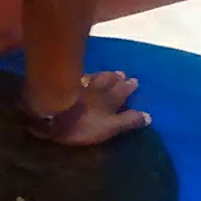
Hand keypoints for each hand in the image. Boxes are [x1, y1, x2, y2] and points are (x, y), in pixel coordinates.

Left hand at [30, 71, 149, 145]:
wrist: (51, 112)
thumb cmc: (81, 124)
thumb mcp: (108, 128)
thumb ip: (127, 122)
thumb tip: (148, 116)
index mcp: (109, 101)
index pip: (122, 93)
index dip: (128, 88)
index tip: (134, 81)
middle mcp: (97, 90)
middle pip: (109, 83)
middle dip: (118, 80)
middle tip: (124, 74)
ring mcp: (80, 85)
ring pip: (96, 78)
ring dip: (105, 75)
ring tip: (111, 72)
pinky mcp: (63, 83)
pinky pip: (79, 76)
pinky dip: (86, 74)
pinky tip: (85, 73)